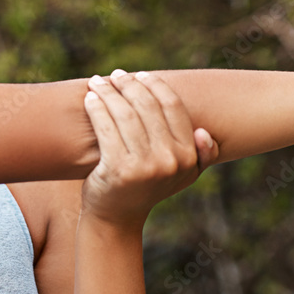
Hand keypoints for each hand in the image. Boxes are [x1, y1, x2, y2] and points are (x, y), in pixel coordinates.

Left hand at [81, 69, 216, 229]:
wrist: (117, 217)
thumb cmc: (147, 188)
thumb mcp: (182, 176)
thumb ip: (201, 156)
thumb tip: (204, 132)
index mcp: (188, 156)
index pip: (173, 107)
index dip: (156, 85)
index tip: (141, 75)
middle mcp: (170, 160)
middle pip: (147, 106)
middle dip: (129, 84)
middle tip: (116, 75)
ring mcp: (145, 166)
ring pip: (125, 113)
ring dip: (108, 92)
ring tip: (96, 82)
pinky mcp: (118, 169)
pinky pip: (106, 127)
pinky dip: (96, 108)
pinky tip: (89, 99)